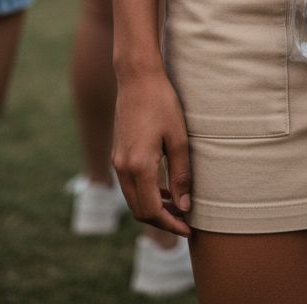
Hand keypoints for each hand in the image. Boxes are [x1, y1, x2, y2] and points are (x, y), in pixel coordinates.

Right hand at [112, 71, 191, 237]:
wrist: (137, 77)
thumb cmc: (162, 102)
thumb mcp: (178, 137)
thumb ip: (181, 174)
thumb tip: (184, 205)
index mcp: (138, 166)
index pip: (151, 211)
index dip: (170, 224)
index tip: (189, 229)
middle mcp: (123, 167)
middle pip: (140, 210)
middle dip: (162, 220)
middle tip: (186, 221)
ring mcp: (117, 161)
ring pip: (134, 199)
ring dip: (154, 208)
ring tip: (178, 207)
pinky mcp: (117, 154)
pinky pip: (130, 185)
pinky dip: (146, 193)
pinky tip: (164, 189)